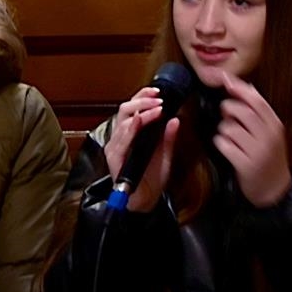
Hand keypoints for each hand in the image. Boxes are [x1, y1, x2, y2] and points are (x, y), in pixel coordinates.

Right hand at [101, 91, 177, 214]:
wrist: (145, 200)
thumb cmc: (152, 177)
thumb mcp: (166, 153)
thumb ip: (169, 137)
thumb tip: (176, 118)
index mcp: (131, 133)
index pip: (133, 107)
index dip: (143, 95)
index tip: (158, 92)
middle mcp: (121, 137)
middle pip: (125, 109)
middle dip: (142, 100)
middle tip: (158, 99)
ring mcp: (116, 147)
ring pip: (123, 121)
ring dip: (140, 112)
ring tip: (156, 109)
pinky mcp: (115, 158)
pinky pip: (121, 141)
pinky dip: (130, 129)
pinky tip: (139, 122)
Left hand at [214, 75, 291, 207]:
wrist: (275, 190)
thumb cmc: (269, 157)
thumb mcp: (270, 133)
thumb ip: (259, 112)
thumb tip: (245, 87)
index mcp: (275, 125)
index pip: (256, 100)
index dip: (238, 88)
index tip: (224, 78)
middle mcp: (268, 136)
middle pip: (241, 111)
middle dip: (228, 109)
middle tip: (227, 115)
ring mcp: (258, 152)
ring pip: (230, 128)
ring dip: (223, 130)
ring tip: (229, 136)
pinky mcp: (246, 166)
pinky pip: (224, 145)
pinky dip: (220, 144)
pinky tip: (226, 148)